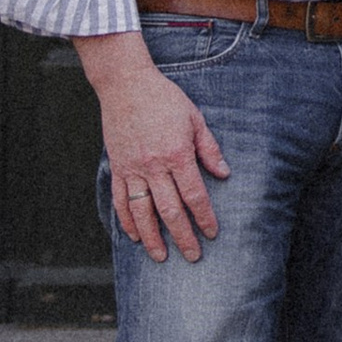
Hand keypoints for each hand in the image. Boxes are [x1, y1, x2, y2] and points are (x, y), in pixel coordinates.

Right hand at [88, 40, 229, 262]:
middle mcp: (153, 166)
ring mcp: (132, 169)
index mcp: (177, 154)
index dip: (204, 217)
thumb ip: (209, 148)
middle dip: (182, 236)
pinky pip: (120, 200)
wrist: (126, 84)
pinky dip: (126, 221)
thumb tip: (224, 174)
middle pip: (169, 210)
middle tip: (193, 257)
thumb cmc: (164, 98)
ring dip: (152, 237)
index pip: (194, 195)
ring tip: (161, 256)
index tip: (213, 233)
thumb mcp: (195, 118)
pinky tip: (134, 236)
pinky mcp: (117, 167)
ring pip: (141, 212)